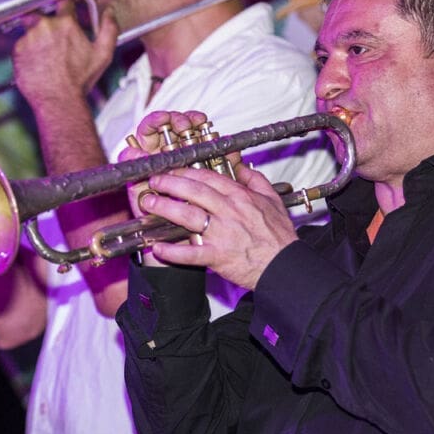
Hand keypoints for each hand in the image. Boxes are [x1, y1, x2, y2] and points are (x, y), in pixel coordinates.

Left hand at [12, 0, 118, 106]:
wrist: (59, 101)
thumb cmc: (80, 80)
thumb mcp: (103, 54)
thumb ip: (109, 28)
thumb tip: (109, 13)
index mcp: (66, 23)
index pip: (64, 1)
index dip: (66, 5)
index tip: (65, 8)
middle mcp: (45, 26)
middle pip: (42, 13)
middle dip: (46, 22)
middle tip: (53, 38)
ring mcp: (29, 37)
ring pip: (30, 29)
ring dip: (36, 37)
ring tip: (46, 56)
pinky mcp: (17, 50)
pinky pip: (21, 44)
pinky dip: (27, 51)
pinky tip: (38, 64)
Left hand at [129, 115, 298, 289]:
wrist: (284, 266)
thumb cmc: (279, 236)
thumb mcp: (273, 200)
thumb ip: (256, 180)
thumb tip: (242, 167)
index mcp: (240, 197)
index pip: (208, 177)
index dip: (186, 171)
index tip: (172, 169)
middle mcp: (229, 212)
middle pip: (193, 191)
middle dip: (169, 183)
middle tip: (154, 181)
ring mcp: (221, 234)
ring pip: (187, 216)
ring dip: (165, 208)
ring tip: (149, 204)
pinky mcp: (217, 257)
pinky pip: (190, 253)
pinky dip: (173, 252)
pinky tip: (157, 248)